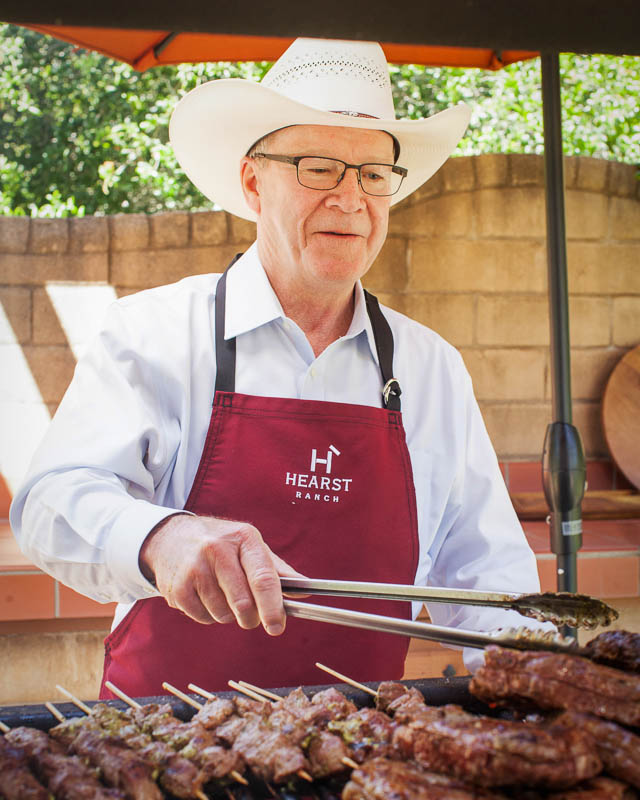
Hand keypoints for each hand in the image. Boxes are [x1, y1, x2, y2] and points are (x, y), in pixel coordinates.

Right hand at [139, 514, 305, 634]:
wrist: (170, 538)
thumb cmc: (220, 544)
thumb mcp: (249, 546)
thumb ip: (277, 570)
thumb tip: (307, 590)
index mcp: (244, 538)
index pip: (263, 578)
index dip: (273, 607)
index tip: (277, 627)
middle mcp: (217, 550)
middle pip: (244, 603)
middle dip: (251, 617)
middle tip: (249, 614)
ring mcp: (195, 569)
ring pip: (224, 615)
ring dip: (228, 615)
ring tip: (220, 593)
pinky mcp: (178, 588)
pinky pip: (203, 618)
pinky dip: (208, 615)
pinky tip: (203, 595)